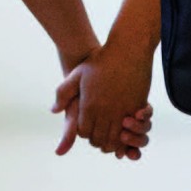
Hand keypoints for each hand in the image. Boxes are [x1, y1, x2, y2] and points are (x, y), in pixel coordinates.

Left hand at [57, 37, 156, 156]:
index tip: (87, 126)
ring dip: (112, 140)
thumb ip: (63, 93)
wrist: (127, 50)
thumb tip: (54, 111)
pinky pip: (131, 131)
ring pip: (114, 140)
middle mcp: (104, 112)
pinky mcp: (136, 109)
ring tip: (110, 132)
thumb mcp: (77, 74)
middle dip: (97, 139)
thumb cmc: (101, 60)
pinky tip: (124, 126)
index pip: (83, 132)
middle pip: (98, 139)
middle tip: (98, 133)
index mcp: (89, 105)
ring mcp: (122, 112)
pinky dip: (126, 134)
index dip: (84, 132)